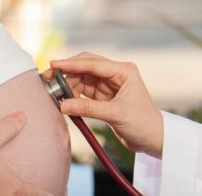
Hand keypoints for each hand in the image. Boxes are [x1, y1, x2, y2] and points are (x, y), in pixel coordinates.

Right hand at [46, 52, 163, 157]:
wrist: (153, 138)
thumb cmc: (142, 123)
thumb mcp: (115, 114)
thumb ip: (88, 108)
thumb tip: (62, 104)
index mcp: (124, 71)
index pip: (94, 63)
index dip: (72, 63)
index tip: (54, 65)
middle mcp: (116, 74)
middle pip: (86, 67)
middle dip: (67, 72)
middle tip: (48, 79)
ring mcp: (109, 85)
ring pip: (82, 79)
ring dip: (68, 84)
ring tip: (54, 93)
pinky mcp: (104, 97)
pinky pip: (83, 91)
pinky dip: (73, 94)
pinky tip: (64, 99)